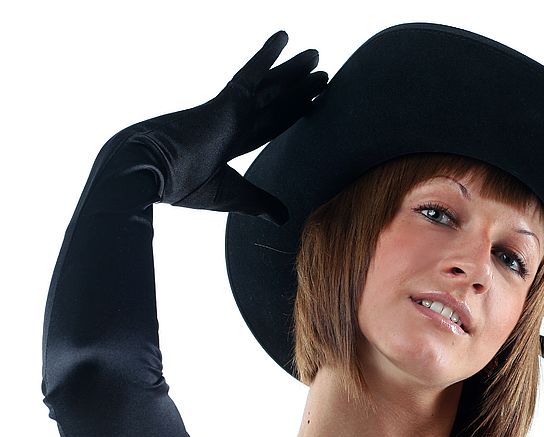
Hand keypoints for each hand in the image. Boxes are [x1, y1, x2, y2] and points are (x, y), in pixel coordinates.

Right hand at [124, 31, 326, 224]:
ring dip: (294, 70)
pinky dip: (268, 55)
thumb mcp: (232, 197)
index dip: (292, 114)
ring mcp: (230, 110)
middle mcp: (232, 122)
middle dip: (298, 89)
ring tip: (316, 55)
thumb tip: (286, 219)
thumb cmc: (179, 186)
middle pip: (274, 102)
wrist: (147, 171)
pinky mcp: (226, 101)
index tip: (312, 103)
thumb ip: (260, 203)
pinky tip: (284, 36)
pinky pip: (252, 73)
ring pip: (270, 86)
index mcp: (228, 143)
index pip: (269, 126)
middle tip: (323, 72)